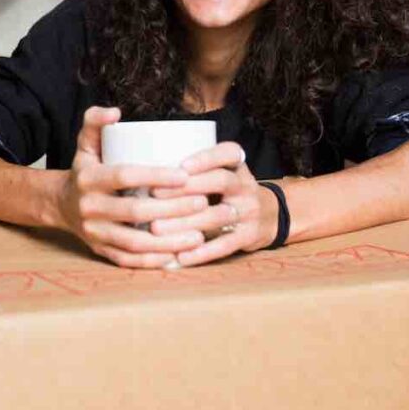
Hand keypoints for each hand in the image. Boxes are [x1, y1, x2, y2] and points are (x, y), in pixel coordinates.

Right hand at [55, 107, 209, 268]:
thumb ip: (95, 120)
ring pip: (135, 242)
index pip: (124, 175)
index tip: (185, 175)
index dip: (155, 176)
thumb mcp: (85, 143)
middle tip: (203, 202)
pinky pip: (128, 260)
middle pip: (135, 210)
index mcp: (88, 178)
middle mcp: (89, 207)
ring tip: (199, 234)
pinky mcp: (99, 250)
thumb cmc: (85, 169)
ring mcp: (94, 232)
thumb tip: (116, 112)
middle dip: (172, 208)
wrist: (60, 203)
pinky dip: (153, 261)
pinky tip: (178, 256)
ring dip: (169, 241)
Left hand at [149, 142, 277, 266]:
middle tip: (154, 195)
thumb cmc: (226, 190)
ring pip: (218, 216)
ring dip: (186, 222)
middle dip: (186, 188)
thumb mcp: (219, 171)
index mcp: (237, 165)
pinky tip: (180, 256)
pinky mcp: (248, 237)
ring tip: (156, 228)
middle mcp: (245, 185)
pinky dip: (202, 252)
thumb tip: (140, 171)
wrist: (268, 215)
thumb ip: (191, 170)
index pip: (228, 153)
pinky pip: (225, 245)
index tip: (180, 166)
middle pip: (220, 182)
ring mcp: (249, 211)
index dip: (205, 158)